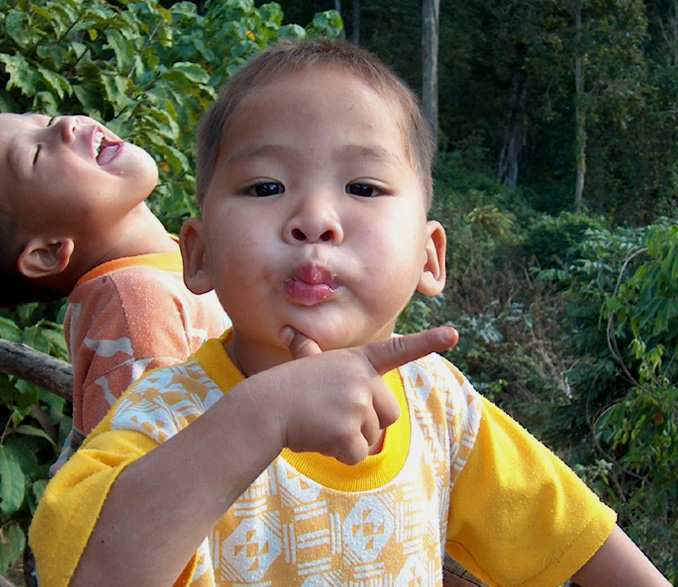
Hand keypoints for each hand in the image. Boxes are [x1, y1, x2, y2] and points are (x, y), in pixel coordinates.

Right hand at [267, 326, 457, 464]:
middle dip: (368, 424)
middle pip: (390, 414)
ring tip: (322, 423)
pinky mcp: (348, 430)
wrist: (264, 407)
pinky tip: (319, 438)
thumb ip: (307, 352)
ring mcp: (357, 403)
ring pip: (373, 437)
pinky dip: (339, 454)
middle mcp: (363, 379)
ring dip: (350, 439)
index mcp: (357, 362)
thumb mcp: (304, 364)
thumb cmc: (285, 387)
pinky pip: (357, 455)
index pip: (398, 350)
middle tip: (335, 416)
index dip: (428, 341)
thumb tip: (288, 333)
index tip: (454, 334)